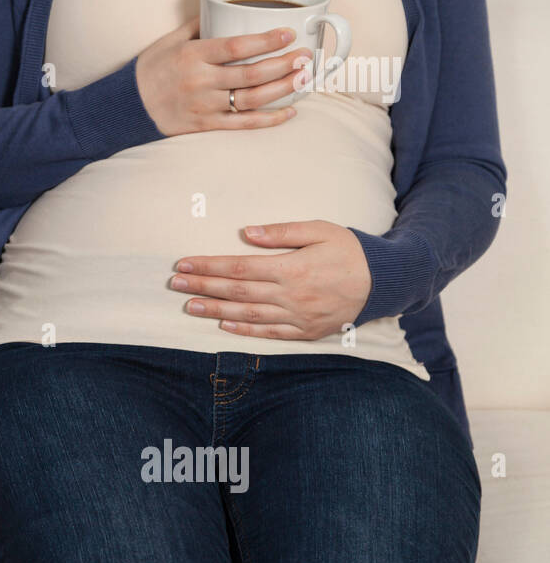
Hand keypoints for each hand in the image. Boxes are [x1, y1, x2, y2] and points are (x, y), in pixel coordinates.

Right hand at [134, 17, 312, 135]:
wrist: (127, 106)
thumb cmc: (150, 69)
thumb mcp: (169, 40)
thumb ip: (198, 25)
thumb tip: (224, 9)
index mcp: (192, 55)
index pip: (236, 46)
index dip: (266, 40)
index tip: (288, 33)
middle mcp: (200, 81)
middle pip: (251, 73)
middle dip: (284, 64)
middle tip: (306, 55)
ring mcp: (203, 106)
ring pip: (252, 99)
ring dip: (283, 89)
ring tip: (304, 78)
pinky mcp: (204, 125)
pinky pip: (242, 124)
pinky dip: (269, 119)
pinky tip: (289, 111)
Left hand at [170, 220, 371, 340]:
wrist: (387, 282)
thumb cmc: (351, 250)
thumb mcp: (320, 230)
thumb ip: (282, 232)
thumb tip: (245, 233)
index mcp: (293, 268)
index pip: (239, 268)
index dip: (208, 267)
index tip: (184, 265)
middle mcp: (292, 295)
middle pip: (237, 292)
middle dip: (203, 288)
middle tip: (175, 284)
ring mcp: (299, 317)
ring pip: (248, 315)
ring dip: (215, 311)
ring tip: (189, 306)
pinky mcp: (307, 331)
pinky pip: (270, 333)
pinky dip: (244, 330)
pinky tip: (223, 325)